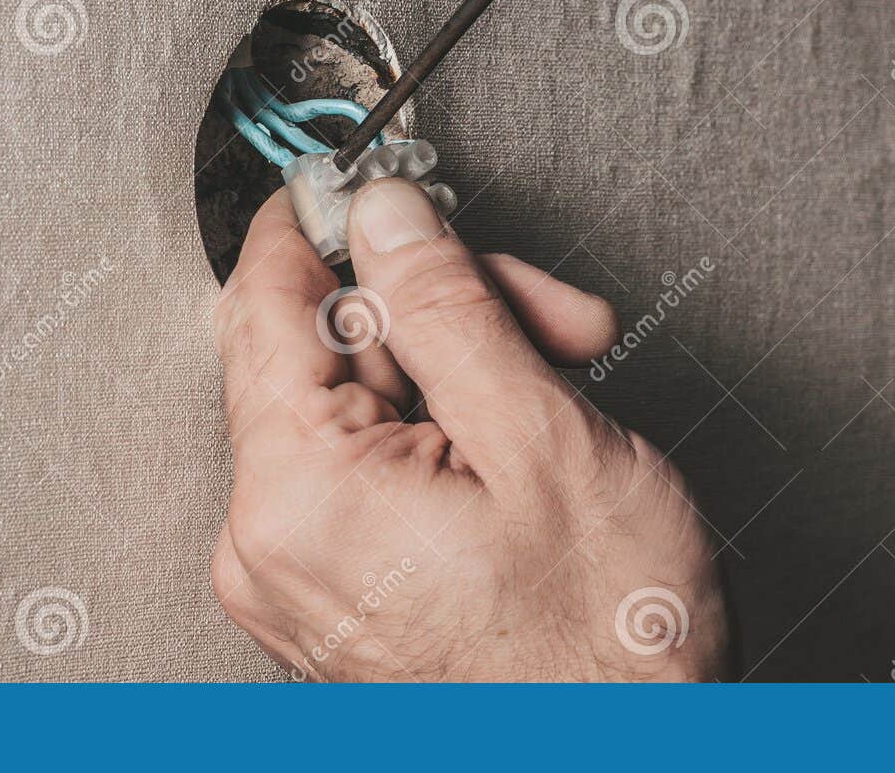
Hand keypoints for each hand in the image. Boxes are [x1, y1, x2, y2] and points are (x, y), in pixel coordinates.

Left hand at [210, 181, 730, 680]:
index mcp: (298, 492)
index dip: (326, 220)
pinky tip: (526, 439)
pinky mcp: (340, 590)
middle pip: (331, 347)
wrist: (629, 761)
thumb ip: (448, 306)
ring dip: (467, 370)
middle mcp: (272, 539)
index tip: (369, 180)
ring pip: (365, 403)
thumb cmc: (601, 654)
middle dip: (447, 310)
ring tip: (564, 386)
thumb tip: (388, 217)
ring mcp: (302, 572)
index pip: (266, 296)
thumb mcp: (541, 437)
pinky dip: (450, 433)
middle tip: (549, 314)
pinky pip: (372, 467)